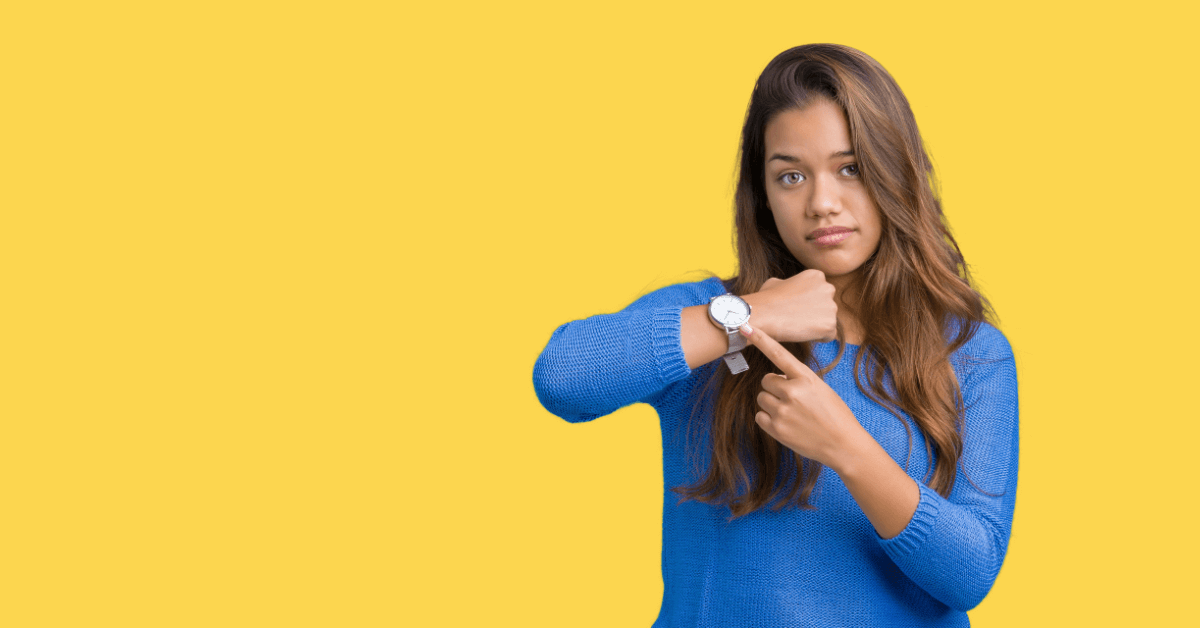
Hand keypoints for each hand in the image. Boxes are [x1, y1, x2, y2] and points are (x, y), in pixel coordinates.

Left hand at [738, 322, 865, 470]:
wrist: (843, 444)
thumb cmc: (835, 415)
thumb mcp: (821, 389)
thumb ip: (798, 380)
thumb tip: (776, 379)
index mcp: (806, 378)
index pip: (779, 354)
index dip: (761, 339)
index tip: (746, 327)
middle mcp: (792, 392)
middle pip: (766, 380)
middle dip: (775, 388)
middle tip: (791, 399)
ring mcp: (783, 411)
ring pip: (761, 398)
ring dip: (771, 403)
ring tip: (791, 413)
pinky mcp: (776, 429)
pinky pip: (759, 416)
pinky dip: (768, 419)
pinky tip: (785, 423)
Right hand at [744, 270, 837, 343]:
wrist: (762, 314)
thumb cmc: (766, 299)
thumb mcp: (777, 282)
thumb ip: (791, 284)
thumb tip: (787, 287)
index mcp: (816, 276)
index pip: (820, 292)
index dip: (808, 302)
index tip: (796, 308)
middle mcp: (828, 288)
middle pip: (827, 305)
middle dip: (817, 313)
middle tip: (798, 319)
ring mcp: (831, 307)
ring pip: (828, 320)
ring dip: (817, 325)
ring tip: (798, 327)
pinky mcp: (830, 324)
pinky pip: (829, 335)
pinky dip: (818, 338)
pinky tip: (802, 334)